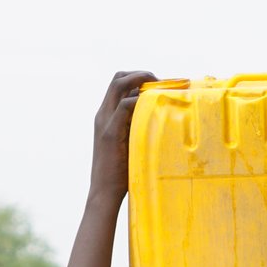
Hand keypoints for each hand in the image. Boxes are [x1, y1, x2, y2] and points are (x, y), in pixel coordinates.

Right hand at [89, 70, 153, 200]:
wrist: (104, 193)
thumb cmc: (120, 173)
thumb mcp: (129, 144)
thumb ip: (137, 129)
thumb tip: (160, 120)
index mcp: (105, 116)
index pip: (119, 84)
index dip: (138, 78)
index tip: (158, 84)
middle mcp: (103, 114)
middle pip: (118, 78)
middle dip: (142, 74)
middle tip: (163, 83)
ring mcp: (105, 121)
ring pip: (120, 85)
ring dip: (143, 80)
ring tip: (163, 88)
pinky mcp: (110, 132)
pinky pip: (126, 105)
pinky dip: (141, 100)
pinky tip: (156, 106)